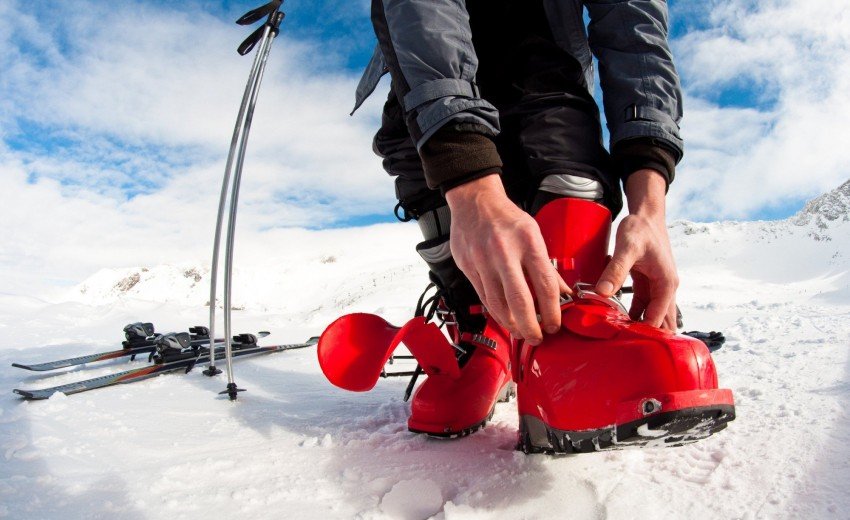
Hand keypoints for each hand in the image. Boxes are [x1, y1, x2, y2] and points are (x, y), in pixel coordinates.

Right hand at [445, 175, 567, 344]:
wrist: (474, 202)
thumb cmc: (507, 218)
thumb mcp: (533, 234)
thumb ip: (546, 266)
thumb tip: (562, 294)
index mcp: (527, 241)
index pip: (544, 285)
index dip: (552, 311)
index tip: (555, 324)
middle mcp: (504, 252)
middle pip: (520, 300)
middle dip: (531, 326)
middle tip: (538, 338)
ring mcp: (483, 261)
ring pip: (498, 304)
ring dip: (512, 324)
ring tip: (521, 332)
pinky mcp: (468, 267)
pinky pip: (484, 298)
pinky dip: (496, 313)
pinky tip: (505, 320)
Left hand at [595, 169, 678, 330]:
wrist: (646, 215)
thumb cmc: (641, 229)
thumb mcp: (627, 249)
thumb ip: (615, 270)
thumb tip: (602, 293)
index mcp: (666, 284)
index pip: (658, 318)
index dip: (643, 332)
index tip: (624, 343)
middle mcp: (666, 289)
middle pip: (661, 322)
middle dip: (646, 337)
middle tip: (623, 350)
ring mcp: (657, 288)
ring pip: (651, 316)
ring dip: (638, 327)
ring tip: (618, 342)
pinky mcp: (647, 285)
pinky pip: (641, 307)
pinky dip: (632, 316)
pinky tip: (617, 324)